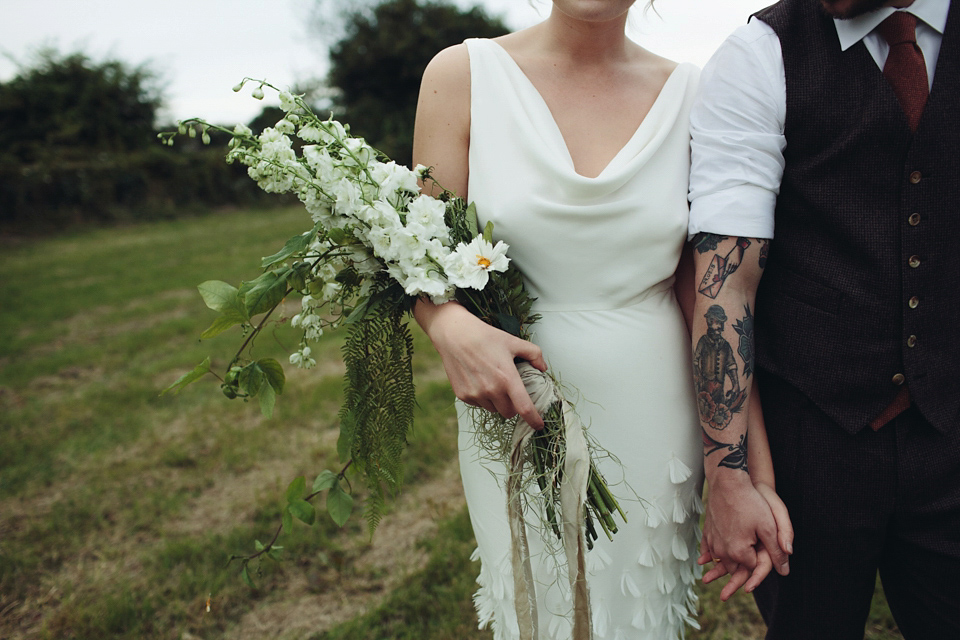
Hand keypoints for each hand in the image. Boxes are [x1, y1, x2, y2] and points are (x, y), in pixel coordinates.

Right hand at [418, 301, 546, 427]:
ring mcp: (476, 394)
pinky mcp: (463, 395)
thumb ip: (533, 354)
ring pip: (493, 409)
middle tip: (510, 391)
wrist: (455, 334)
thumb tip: (543, 368)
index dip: (534, 419)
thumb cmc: (485, 336)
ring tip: (492, 381)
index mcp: (507, 378)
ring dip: (497, 402)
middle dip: (513, 405)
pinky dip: (482, 398)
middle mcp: (491, 390)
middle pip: (509, 412)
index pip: (524, 408)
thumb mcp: (513, 341)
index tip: (539, 425)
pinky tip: (478, 380)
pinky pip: (479, 404)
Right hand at [698, 474, 790, 599]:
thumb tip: (785, 570)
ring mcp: (713, 540)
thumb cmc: (750, 503)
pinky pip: (709, 548)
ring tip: (720, 571)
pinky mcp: (707, 531)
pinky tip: (708, 558)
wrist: (727, 482)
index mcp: (739, 552)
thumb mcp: (769, 527)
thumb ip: (776, 551)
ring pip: (721, 560)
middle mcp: (723, 550)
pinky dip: (711, 554)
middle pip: (735, 568)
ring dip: (724, 564)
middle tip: (738, 578)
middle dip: (741, 569)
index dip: (761, 564)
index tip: (765, 555)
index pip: (753, 568)